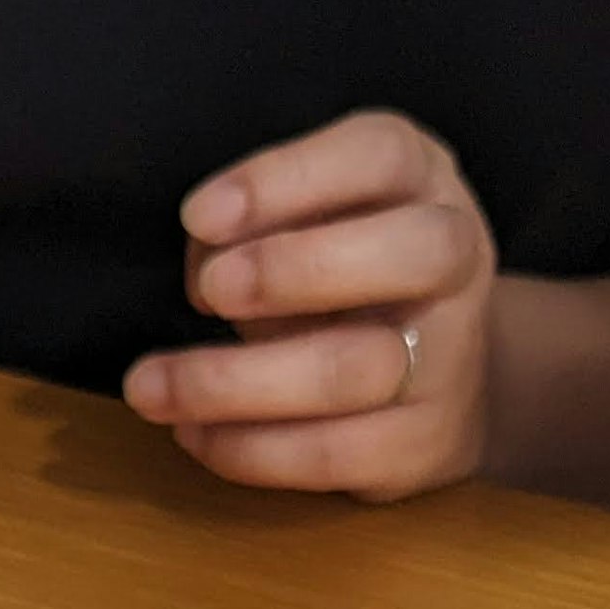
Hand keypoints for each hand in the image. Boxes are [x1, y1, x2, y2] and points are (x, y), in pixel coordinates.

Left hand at [121, 112, 494, 502]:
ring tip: (154, 387)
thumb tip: (202, 268)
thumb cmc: (343, 279)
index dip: (287, 181)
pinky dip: (251, 448)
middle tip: (208, 291)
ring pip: (359, 369)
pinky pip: (335, 452)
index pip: (378, 156)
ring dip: (238, 382)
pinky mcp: (427, 441)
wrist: (437, 378)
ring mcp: (452, 355)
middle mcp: (456, 258)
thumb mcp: (303, 223)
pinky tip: (194, 433)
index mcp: (420, 178)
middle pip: (412, 252)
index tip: (199, 215)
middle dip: (296, 271)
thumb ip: (251, 229)